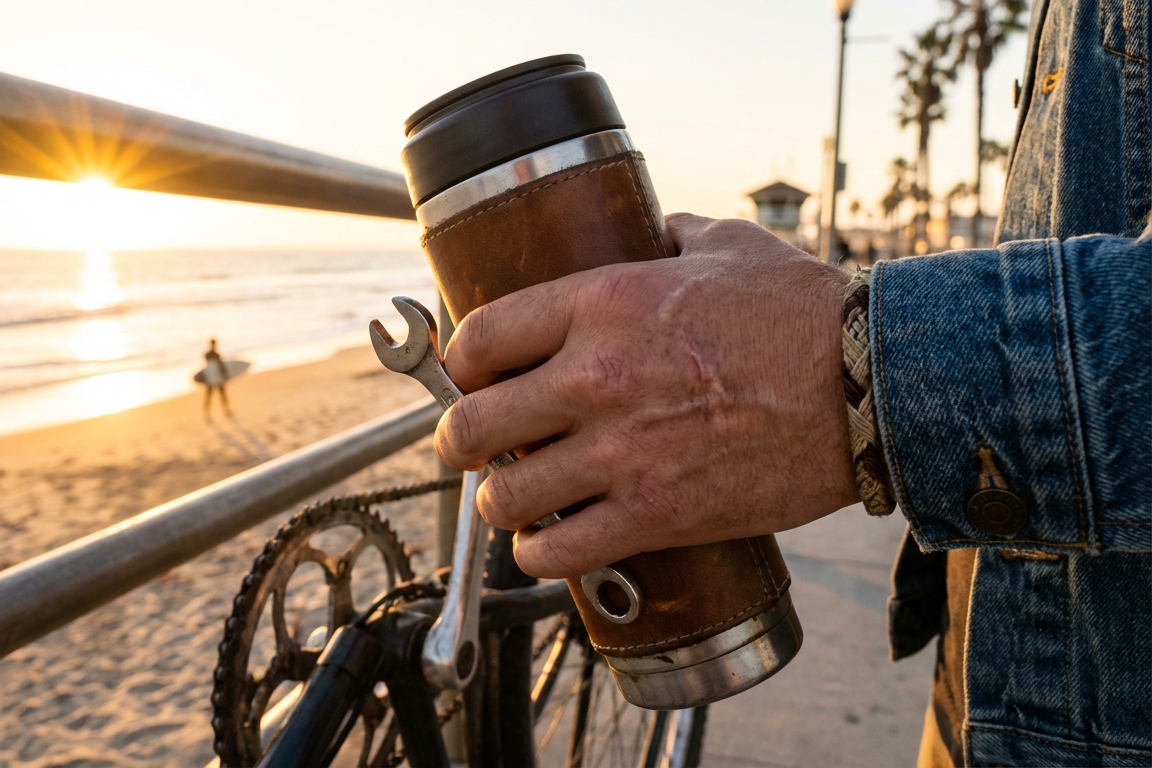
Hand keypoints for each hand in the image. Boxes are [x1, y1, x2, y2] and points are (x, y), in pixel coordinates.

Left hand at [435, 213, 859, 578]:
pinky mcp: (655, 514)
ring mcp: (622, 452)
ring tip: (517, 498)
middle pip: (472, 423)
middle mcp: (596, 376)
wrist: (874, 386)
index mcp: (602, 303)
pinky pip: (557, 552)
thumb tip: (648, 233)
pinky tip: (550, 542)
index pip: (481, 337)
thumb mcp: (726, 245)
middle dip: (462, 438)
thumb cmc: (804, 312)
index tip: (468, 376)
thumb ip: (668, 237)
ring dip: (500, 501)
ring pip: (504, 496)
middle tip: (475, 444)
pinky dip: (540, 554)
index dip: (460, 363)